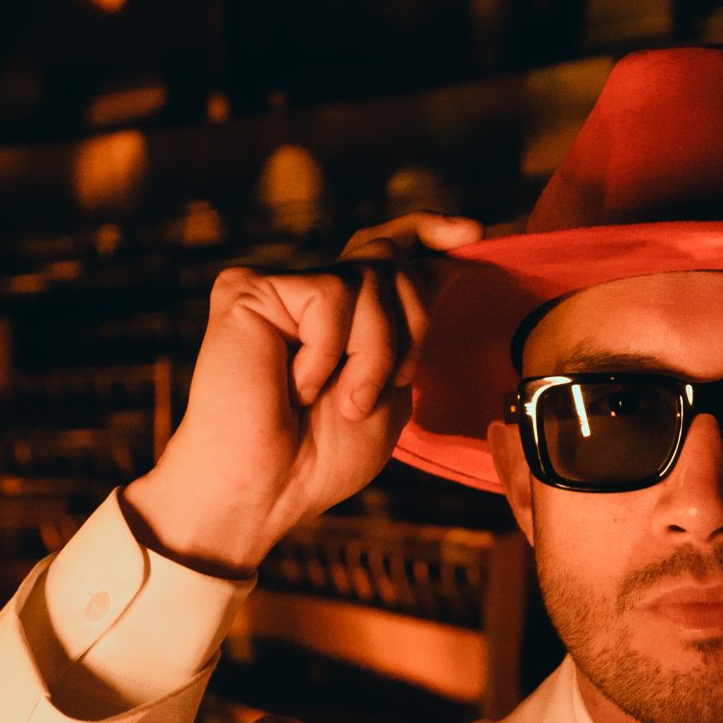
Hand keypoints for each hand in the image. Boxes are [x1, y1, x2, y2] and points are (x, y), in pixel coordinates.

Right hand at [123, 211, 480, 574]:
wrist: (267, 489)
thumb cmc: (321, 458)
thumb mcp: (389, 390)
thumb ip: (410, 331)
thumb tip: (441, 267)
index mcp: (344, 317)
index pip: (385, 250)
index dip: (428, 232)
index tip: (472, 232)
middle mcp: (310, 292)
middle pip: (390, 261)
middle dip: (408, 328)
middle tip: (371, 394)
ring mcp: (278, 287)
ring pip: (368, 278)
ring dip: (374, 354)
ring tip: (339, 402)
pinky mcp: (249, 289)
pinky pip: (329, 294)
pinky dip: (329, 352)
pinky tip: (295, 387)